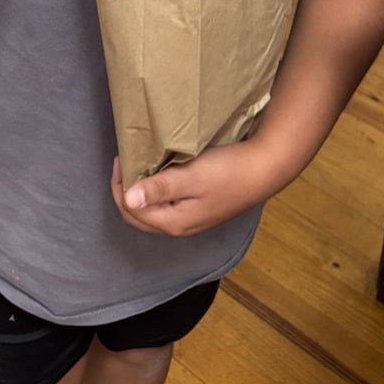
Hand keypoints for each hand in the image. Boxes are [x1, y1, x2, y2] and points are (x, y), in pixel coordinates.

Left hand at [110, 141, 280, 237]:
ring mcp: (190, 219)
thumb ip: (160, 188)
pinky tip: (160, 170)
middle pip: (139, 216)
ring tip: (140, 163)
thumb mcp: (191, 177)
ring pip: (152, 209)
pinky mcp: (198, 207)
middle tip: (126, 160)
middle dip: (125, 190)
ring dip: (140, 189)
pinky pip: (166, 203)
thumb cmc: (227, 171)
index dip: (120, 185)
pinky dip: (155, 189)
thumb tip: (128, 199)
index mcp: (173, 222)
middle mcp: (179, 226)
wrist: (263, 170)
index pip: (131, 211)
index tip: (122, 157)